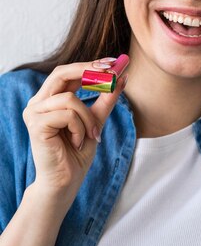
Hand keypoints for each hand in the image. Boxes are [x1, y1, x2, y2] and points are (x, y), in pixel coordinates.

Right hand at [22, 58, 126, 204]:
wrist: (65, 183)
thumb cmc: (77, 153)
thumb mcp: (95, 121)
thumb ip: (105, 99)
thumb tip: (122, 77)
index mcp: (49, 99)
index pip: (67, 72)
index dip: (89, 64)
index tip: (112, 62)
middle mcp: (38, 103)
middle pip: (61, 73)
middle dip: (89, 70)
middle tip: (112, 72)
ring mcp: (34, 113)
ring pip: (70, 98)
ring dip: (87, 117)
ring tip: (91, 134)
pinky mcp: (36, 125)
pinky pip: (67, 114)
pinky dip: (79, 128)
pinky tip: (77, 142)